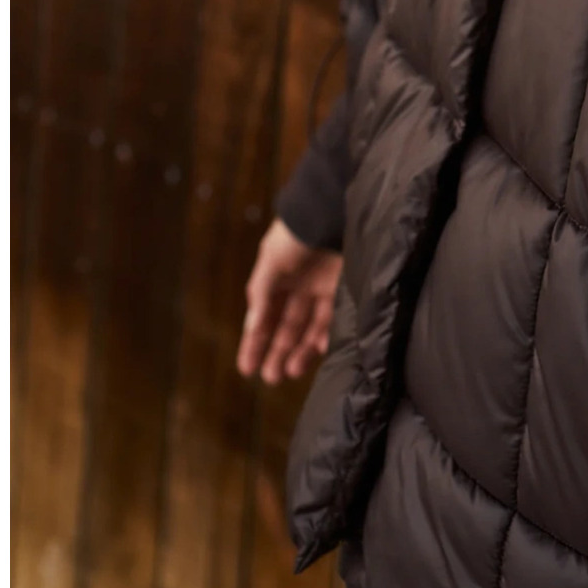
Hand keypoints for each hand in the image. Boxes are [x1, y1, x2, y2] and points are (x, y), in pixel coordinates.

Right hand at [237, 217, 342, 383]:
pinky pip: (332, 319)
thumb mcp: (271, 260)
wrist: (330, 209)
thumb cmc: (296, 232)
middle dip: (277, 352)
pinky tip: (318, 350)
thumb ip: (262, 294)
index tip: (246, 370)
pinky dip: (325, 336)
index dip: (254, 343)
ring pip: (308, 328)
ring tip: (290, 371)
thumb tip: (253, 327)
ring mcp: (320, 289)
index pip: (262, 319)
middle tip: (272, 378)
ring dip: (299, 351)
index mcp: (275, 281)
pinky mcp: (341, 288)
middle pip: (285, 327)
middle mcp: (297, 288)